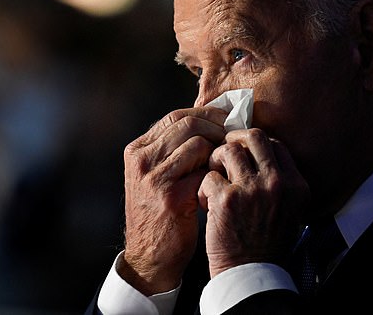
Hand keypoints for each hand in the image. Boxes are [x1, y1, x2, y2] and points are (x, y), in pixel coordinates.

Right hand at [119, 106, 226, 294]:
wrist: (150, 256)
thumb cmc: (161, 212)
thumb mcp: (156, 174)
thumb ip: (174, 149)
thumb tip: (214, 120)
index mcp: (137, 150)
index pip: (176, 116)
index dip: (207, 115)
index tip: (228, 122)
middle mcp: (141, 160)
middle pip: (187, 124)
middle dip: (217, 127)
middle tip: (235, 137)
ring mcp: (154, 178)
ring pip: (198, 143)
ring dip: (219, 151)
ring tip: (228, 162)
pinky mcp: (171, 198)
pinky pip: (205, 171)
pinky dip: (218, 174)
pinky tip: (223, 184)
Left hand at [198, 128, 309, 277]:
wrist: (251, 274)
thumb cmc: (265, 243)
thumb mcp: (288, 209)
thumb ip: (279, 181)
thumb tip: (259, 153)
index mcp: (295, 184)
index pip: (274, 143)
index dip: (253, 144)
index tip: (243, 150)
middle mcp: (277, 183)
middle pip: (253, 137)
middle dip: (234, 140)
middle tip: (223, 151)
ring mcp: (252, 190)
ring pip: (228, 151)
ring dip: (215, 161)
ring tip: (213, 177)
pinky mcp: (227, 200)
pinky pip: (209, 176)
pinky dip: (203, 188)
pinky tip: (207, 202)